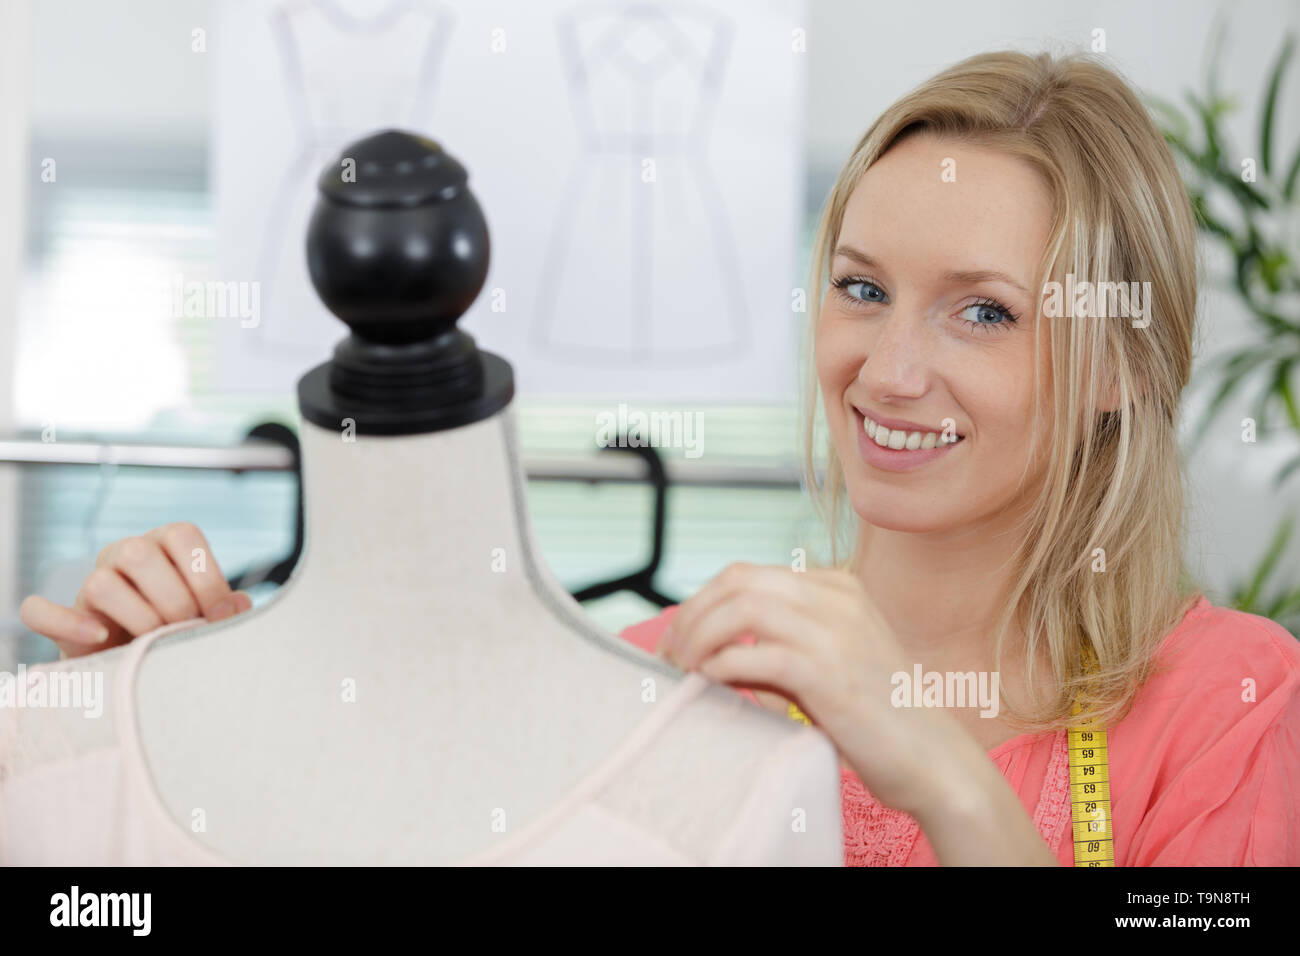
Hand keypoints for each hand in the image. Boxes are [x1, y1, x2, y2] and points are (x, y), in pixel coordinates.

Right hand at [19, 522, 251, 658]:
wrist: (140, 662)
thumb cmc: (183, 630)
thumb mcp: (209, 614)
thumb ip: (224, 608)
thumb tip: (239, 606)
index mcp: (165, 545)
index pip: (182, 534)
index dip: (206, 575)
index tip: (222, 614)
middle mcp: (124, 555)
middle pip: (139, 553)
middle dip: (174, 599)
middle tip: (189, 631)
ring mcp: (90, 584)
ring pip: (99, 581)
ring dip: (136, 617)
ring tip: (155, 643)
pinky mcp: (63, 619)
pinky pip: (40, 611)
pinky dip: (66, 623)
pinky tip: (100, 638)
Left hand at [656, 561, 968, 817]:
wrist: (934, 758)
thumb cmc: (877, 717)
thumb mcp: (829, 661)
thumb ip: (780, 645)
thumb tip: (711, 650)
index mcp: (838, 588)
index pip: (747, 574)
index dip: (702, 602)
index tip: (679, 638)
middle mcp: (837, 598)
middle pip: (738, 581)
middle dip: (691, 614)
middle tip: (669, 654)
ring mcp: (835, 632)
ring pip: (742, 607)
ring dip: (699, 637)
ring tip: (684, 669)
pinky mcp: (829, 673)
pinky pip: (756, 653)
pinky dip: (722, 665)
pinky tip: (711, 683)